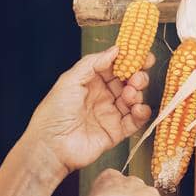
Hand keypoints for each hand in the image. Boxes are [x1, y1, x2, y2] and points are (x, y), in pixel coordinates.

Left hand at [25, 47, 154, 175]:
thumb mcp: (70, 80)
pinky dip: (141, 113)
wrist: (52, 146)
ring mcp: (110, 114)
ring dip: (137, 94)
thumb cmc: (55, 112)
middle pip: (127, 82)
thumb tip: (116, 50)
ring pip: (133, 99)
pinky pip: (135, 121)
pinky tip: (137, 109)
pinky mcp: (117, 132)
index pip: (115, 67)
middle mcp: (102, 96)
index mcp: (91, 81)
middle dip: (137, 77)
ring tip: (131, 94)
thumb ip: (93, 63)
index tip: (143, 56)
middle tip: (137, 77)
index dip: (129, 60)